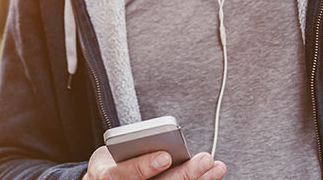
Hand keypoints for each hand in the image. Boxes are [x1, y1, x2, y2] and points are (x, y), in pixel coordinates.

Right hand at [84, 146, 226, 179]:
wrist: (107, 179)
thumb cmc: (115, 161)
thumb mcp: (114, 150)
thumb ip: (133, 147)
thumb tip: (164, 147)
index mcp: (109, 176)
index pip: (125, 174)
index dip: (144, 167)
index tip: (165, 157)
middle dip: (184, 174)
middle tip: (204, 160)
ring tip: (215, 167)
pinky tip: (212, 174)